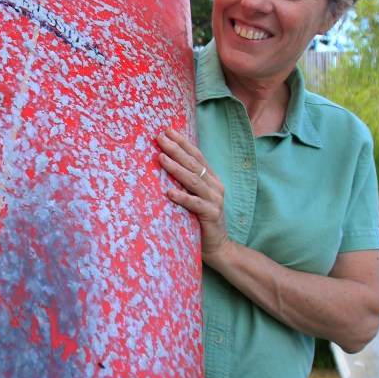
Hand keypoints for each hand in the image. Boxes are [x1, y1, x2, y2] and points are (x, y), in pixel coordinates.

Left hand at [156, 128, 230, 261]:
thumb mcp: (195, 197)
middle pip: (194, 164)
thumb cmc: (201, 220)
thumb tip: (164, 163)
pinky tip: (169, 192)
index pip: (196, 156)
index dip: (183, 142)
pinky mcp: (211, 215)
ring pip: (193, 180)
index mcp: (211, 179)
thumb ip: (186, 182)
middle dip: (176, 149)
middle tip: (160, 137)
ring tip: (161, 158)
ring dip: (176, 168)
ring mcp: (215, 200)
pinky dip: (182, 197)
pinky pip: (195, 204)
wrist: (219, 247)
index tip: (168, 130)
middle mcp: (215, 186)